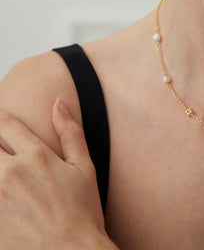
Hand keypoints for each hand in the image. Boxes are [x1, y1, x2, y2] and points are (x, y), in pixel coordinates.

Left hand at [0, 98, 117, 248]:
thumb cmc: (82, 214)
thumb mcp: (84, 168)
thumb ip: (70, 132)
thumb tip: (58, 102)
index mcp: (36, 157)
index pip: (7, 124)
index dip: (0, 116)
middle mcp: (11, 173)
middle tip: (1, 150)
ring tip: (3, 174)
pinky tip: (1, 193)